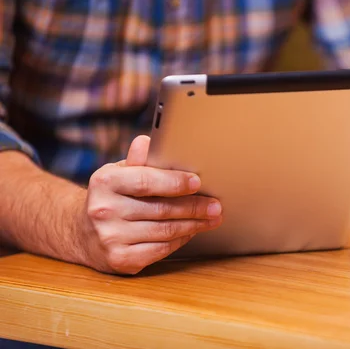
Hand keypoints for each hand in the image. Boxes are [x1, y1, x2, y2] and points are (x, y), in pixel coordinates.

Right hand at [79, 135, 221, 274]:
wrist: (82, 232)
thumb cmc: (110, 197)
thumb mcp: (118, 173)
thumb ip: (137, 161)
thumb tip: (147, 141)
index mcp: (104, 182)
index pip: (146, 182)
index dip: (175, 182)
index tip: (198, 182)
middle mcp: (104, 210)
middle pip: (161, 209)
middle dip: (194, 207)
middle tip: (216, 206)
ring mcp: (110, 238)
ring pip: (165, 231)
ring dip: (194, 225)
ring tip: (211, 219)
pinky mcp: (119, 259)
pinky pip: (160, 250)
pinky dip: (180, 240)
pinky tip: (191, 232)